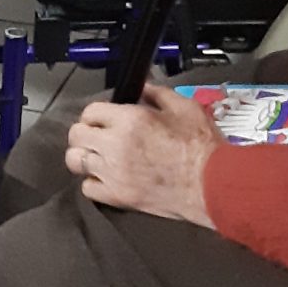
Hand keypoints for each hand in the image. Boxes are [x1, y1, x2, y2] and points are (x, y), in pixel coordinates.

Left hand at [67, 91, 217, 225]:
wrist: (212, 185)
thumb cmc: (202, 148)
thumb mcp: (185, 107)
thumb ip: (158, 94)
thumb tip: (142, 89)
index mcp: (130, 119)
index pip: (91, 110)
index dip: (96, 113)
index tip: (102, 118)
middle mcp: (115, 145)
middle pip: (76, 135)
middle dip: (84, 132)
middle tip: (97, 135)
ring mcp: (113, 173)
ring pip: (75, 161)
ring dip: (84, 156)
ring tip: (98, 156)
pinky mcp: (118, 196)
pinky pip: (87, 188)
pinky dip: (93, 182)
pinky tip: (106, 177)